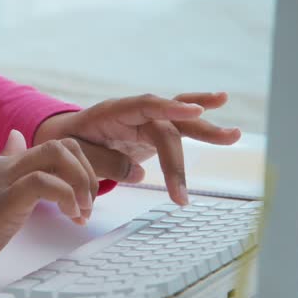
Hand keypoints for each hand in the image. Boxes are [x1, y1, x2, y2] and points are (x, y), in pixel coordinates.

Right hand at [0, 129, 98, 292]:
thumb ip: (3, 170)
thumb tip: (15, 138)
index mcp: (1, 166)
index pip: (53, 148)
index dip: (79, 172)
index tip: (81, 204)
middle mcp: (4, 166)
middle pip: (63, 144)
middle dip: (88, 173)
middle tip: (86, 208)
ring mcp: (2, 181)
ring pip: (57, 153)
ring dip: (81, 182)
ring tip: (80, 212)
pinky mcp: (1, 202)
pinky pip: (44, 183)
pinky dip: (66, 196)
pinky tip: (68, 216)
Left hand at [33, 92, 241, 204]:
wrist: (63, 139)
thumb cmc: (67, 146)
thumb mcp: (78, 155)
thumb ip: (105, 161)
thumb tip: (139, 172)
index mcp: (111, 112)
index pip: (143, 106)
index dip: (168, 108)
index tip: (194, 112)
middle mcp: (134, 112)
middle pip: (165, 128)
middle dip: (176, 161)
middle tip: (181, 195)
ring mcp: (146, 120)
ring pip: (179, 123)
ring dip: (206, 130)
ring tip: (234, 136)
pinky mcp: (155, 131)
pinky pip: (179, 124)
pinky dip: (199, 118)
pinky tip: (221, 102)